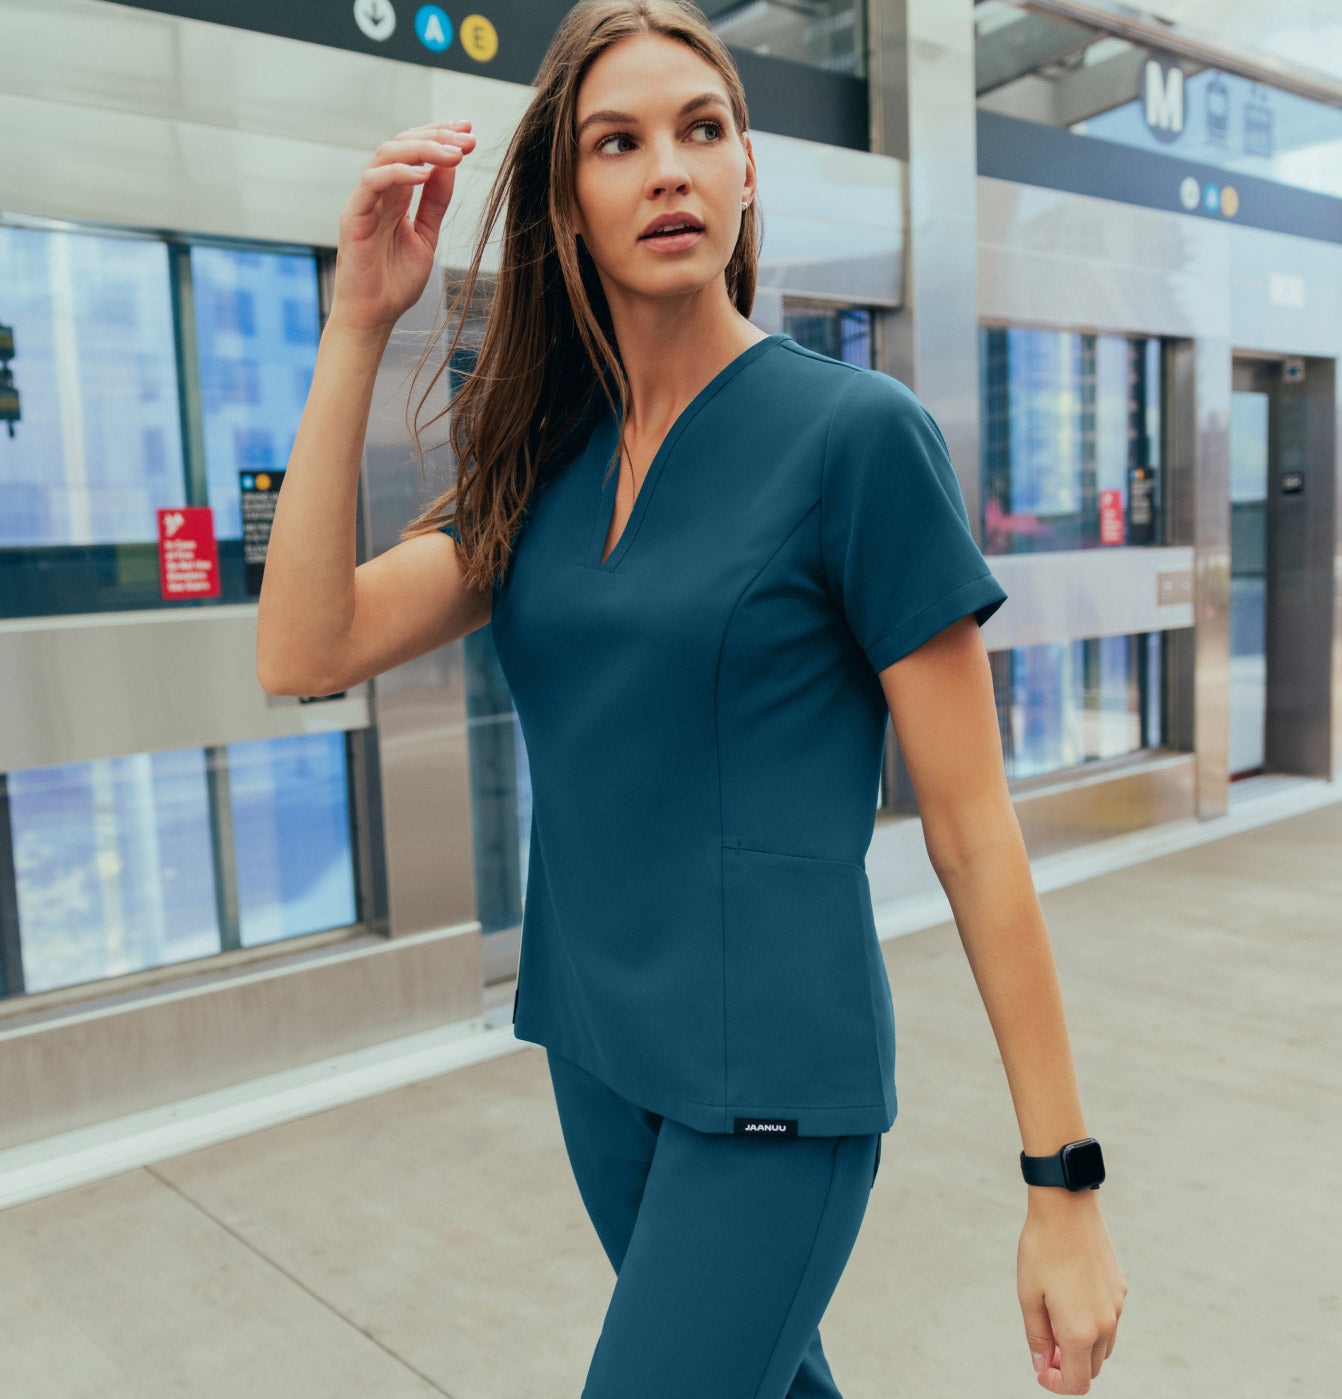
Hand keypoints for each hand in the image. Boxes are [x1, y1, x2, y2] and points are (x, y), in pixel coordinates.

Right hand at [328, 120, 477, 333]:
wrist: (374, 316)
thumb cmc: (396, 282)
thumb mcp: (427, 236)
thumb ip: (435, 202)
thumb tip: (451, 165)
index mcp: (396, 195)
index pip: (416, 152)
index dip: (441, 137)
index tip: (471, 132)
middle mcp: (379, 192)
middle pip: (403, 144)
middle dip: (438, 135)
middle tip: (469, 137)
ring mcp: (365, 201)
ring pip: (388, 154)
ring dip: (424, 148)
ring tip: (456, 154)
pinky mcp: (354, 216)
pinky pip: (373, 181)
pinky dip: (400, 173)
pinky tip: (426, 175)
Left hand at [1017, 1191, 1126, 1392]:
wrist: (1066, 1207)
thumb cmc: (1041, 1249)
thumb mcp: (1028, 1296)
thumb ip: (1037, 1337)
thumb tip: (1043, 1366)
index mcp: (1080, 1331)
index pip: (1078, 1382)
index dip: (1058, 1385)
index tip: (1042, 1372)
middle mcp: (1105, 1324)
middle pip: (1093, 1367)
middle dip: (1069, 1366)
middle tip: (1045, 1345)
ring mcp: (1116, 1306)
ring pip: (1104, 1345)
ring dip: (1082, 1346)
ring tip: (1055, 1320)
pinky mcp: (1120, 1288)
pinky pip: (1109, 1319)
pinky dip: (1092, 1323)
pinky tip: (1070, 1297)